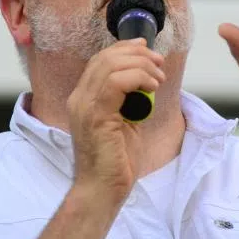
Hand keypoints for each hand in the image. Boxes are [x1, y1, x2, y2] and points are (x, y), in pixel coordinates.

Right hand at [67, 39, 165, 203]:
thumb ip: (130, 100)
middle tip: (159, 63)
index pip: (100, 60)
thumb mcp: (125, 122)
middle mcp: (79, 98)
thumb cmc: (116, 161)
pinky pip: (116, 83)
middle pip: (106, 58)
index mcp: (83, 98)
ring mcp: (84, 106)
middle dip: (137, 54)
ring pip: (111, 65)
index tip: (146, 48)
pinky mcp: (96, 116)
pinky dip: (138, 78)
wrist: (102, 190)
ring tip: (158, 78)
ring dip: (141, 66)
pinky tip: (152, 87)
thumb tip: (147, 81)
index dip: (124, 48)